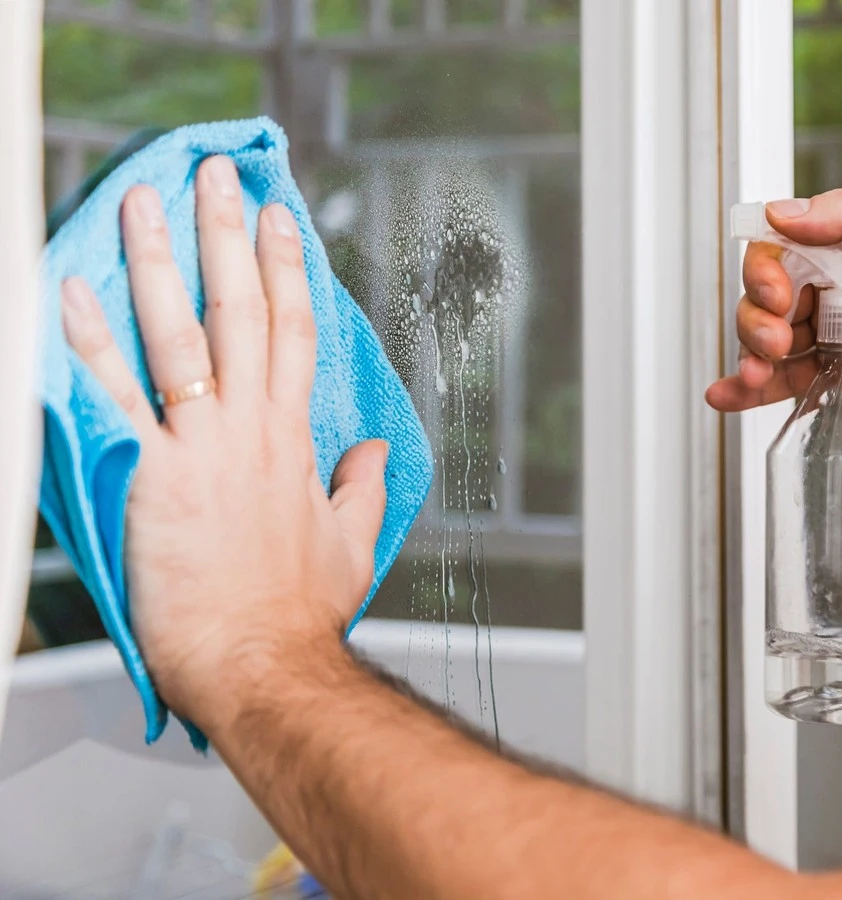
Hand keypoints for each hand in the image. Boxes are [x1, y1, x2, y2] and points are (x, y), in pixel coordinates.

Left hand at [59, 156, 385, 730]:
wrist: (263, 664)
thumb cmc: (300, 614)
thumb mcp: (353, 545)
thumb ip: (365, 489)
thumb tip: (376, 453)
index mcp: (295, 440)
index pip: (295, 334)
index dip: (288, 271)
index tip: (279, 222)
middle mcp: (250, 428)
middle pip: (241, 312)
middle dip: (229, 237)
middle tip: (217, 178)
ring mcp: (200, 446)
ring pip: (180, 334)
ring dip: (161, 261)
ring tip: (145, 203)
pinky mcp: (149, 475)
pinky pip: (114, 395)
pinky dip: (89, 340)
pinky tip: (72, 290)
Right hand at [705, 189, 841, 449]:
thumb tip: (785, 213)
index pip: (781, 247)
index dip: (766, 269)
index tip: (779, 292)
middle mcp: (833, 290)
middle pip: (763, 293)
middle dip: (757, 316)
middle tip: (780, 336)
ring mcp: (825, 336)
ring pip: (760, 336)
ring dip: (748, 352)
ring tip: (763, 370)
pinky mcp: (823, 378)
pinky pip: (772, 381)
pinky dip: (741, 387)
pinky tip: (728, 393)